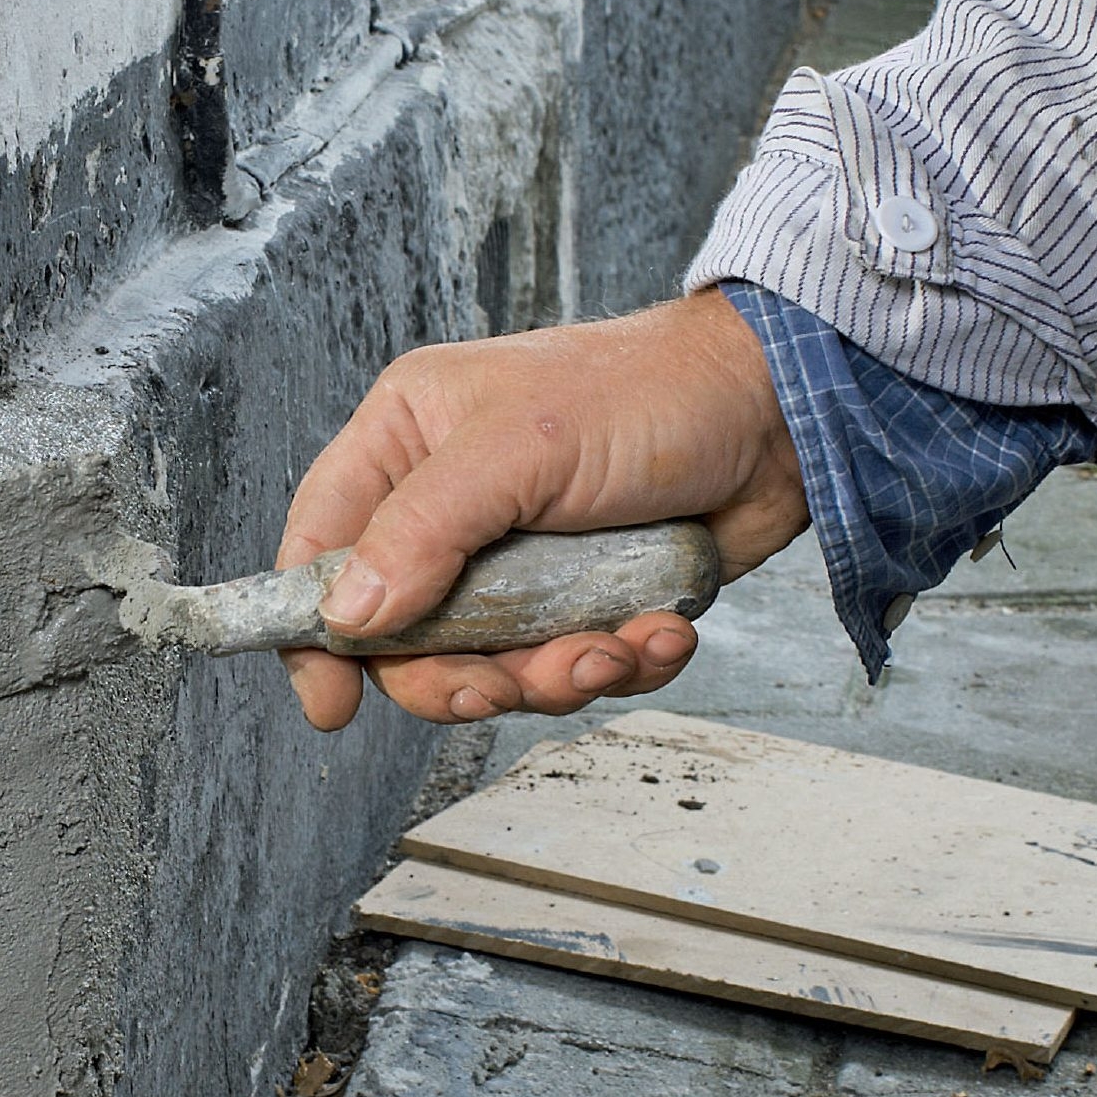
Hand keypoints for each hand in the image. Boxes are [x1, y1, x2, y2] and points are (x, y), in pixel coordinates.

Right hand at [277, 288, 808, 729]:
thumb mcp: (519, 449)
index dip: (313, 632)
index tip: (333, 704)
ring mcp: (515, 560)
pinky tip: (657, 630)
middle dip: (462, 676)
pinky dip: (617, 664)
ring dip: (555, 675)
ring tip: (614, 642)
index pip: (321, 546)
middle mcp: (450, 507)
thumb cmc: (649, 392)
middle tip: (508, 682)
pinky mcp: (580, 597)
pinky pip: (569, 667)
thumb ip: (423, 531)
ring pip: (490, 667)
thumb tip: (346, 617)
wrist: (782, 411)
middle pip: (403, 639)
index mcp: (408, 443)